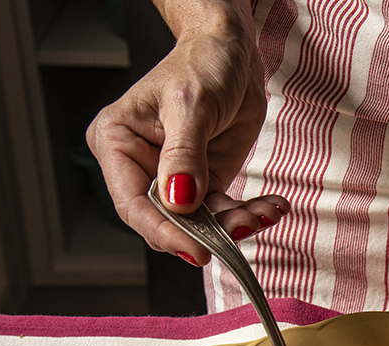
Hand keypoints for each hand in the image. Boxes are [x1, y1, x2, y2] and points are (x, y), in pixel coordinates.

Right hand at [86, 25, 286, 263]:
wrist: (232, 53)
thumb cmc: (201, 63)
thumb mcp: (191, 105)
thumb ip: (184, 156)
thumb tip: (178, 201)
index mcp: (117, 144)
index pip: (133, 204)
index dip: (164, 231)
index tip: (196, 249)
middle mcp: (140, 167)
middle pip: (167, 221)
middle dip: (207, 231)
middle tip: (242, 227)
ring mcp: (174, 179)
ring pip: (199, 224)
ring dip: (235, 224)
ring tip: (263, 213)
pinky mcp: (205, 182)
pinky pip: (223, 211)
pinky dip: (249, 214)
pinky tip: (270, 207)